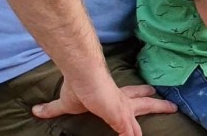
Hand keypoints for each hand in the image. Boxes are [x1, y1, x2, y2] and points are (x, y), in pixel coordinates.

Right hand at [32, 74, 176, 135]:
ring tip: (168, 116)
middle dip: (158, 104)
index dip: (142, 93)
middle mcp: (123, 100)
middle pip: (145, 102)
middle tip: (172, 106)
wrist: (83, 76)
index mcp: (114, 95)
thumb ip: (53, 109)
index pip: (132, 94)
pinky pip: (131, 133)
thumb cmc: (77, 87)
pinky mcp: (122, 117)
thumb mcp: (65, 103)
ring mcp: (124, 109)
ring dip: (155, 116)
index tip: (150, 91)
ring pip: (143, 115)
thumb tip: (34, 110)